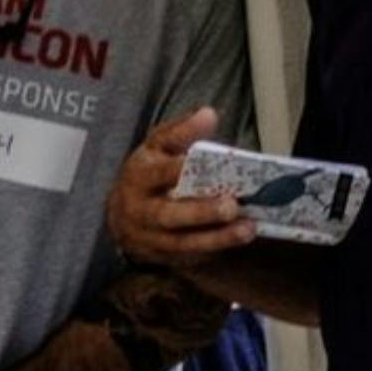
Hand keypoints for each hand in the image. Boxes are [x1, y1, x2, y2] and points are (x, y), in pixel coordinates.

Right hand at [109, 107, 265, 278]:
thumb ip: (182, 131)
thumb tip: (209, 114)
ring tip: (248, 229)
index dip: (177, 169)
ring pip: (182, 242)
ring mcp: (150, 238)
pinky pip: (190, 256)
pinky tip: (238, 239)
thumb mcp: (158, 146)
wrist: (123, 214)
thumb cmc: (149, 172)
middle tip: (232, 205)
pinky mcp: (163, 256)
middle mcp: (140, 210)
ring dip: (217, 238)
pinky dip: (215, 249)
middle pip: (169, 215)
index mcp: (138, 176)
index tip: (198, 165)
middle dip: (201, 212)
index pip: (158, 172)